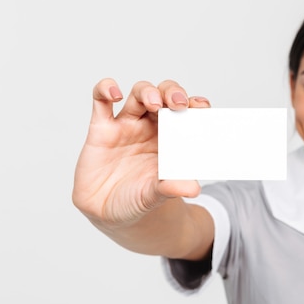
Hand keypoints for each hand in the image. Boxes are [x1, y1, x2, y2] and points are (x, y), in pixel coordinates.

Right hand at [72, 78, 210, 225]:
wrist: (110, 213)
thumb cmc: (138, 199)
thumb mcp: (156, 196)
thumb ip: (172, 188)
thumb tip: (193, 188)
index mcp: (171, 138)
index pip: (186, 113)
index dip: (194, 105)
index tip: (202, 107)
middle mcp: (150, 127)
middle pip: (163, 96)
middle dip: (172, 93)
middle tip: (179, 104)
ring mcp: (127, 125)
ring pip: (138, 94)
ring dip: (148, 92)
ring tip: (154, 103)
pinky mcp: (101, 129)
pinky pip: (101, 101)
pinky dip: (105, 89)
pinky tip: (113, 93)